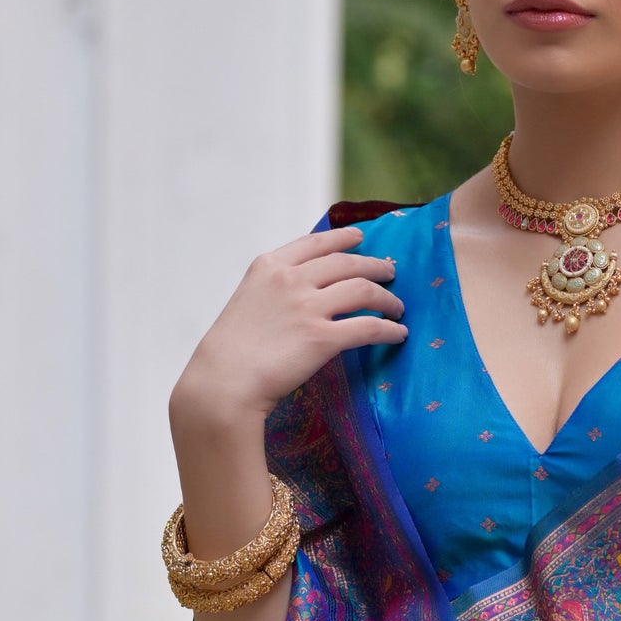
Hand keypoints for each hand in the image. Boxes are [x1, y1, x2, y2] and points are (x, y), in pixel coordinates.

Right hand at [174, 225, 407, 424]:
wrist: (223, 383)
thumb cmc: (229, 352)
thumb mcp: (247, 301)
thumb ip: (274, 290)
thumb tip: (303, 292)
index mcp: (269, 266)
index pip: (315, 243)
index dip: (343, 238)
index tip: (360, 237)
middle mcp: (290, 280)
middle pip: (347, 263)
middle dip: (374, 265)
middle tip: (390, 271)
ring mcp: (307, 307)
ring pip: (364, 290)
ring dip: (387, 297)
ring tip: (397, 306)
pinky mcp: (323, 338)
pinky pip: (369, 327)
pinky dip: (389, 329)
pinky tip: (398, 333)